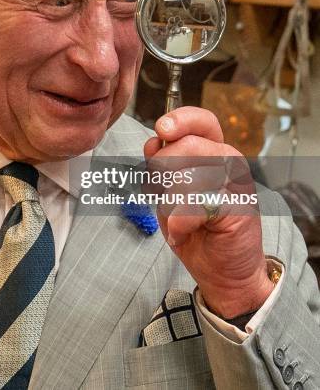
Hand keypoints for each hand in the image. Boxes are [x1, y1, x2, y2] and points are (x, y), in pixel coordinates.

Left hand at [144, 106, 273, 318]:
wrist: (223, 271)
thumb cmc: (195, 228)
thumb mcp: (169, 190)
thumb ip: (162, 164)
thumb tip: (152, 143)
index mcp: (213, 151)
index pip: (201, 121)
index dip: (180, 120)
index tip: (161, 129)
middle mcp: (229, 161)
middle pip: (184, 146)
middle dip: (161, 174)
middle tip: (166, 198)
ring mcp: (237, 183)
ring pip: (186, 176)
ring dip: (169, 203)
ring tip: (178, 218)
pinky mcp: (239, 207)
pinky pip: (194, 205)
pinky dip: (179, 222)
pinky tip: (184, 231)